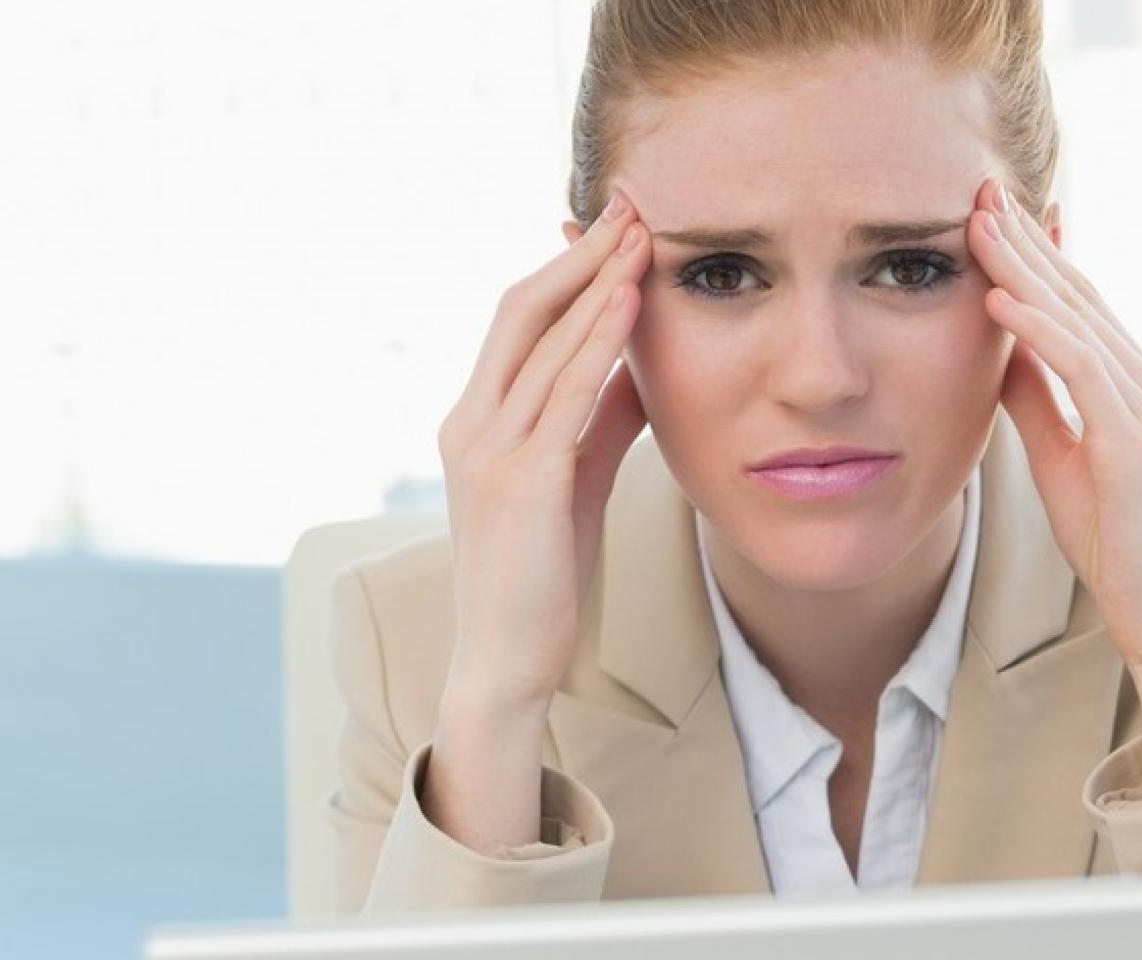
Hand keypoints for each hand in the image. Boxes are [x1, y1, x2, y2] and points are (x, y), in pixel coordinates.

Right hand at [435, 188, 652, 712]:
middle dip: (579, 254)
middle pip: (519, 310)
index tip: (613, 223)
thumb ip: (597, 418)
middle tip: (633, 205)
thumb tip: (637, 364)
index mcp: (475, 420)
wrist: (507, 659)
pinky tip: (631, 304)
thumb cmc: (542, 571)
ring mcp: (489, 453)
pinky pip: (564, 397)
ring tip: (643, 235)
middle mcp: (469, 425)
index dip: (563, 265)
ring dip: (597, 283)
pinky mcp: (523, 485)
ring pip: (541, 343)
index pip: (515, 318)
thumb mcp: (573, 477)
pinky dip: (598, 344)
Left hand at [965, 177, 1141, 679]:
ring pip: (1081, 321)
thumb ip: (1039, 400)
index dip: (1037, 258)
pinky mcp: (1138, 445)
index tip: (991, 216)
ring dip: (1025, 269)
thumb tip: (1000, 349)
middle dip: (1028, 242)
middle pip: (1083, 298)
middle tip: (981, 190)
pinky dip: (1041, 330)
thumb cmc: (1117, 544)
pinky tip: (1001, 298)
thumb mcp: (1063, 457)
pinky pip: (1084, 370)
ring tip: (978, 226)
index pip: (1083, 308)